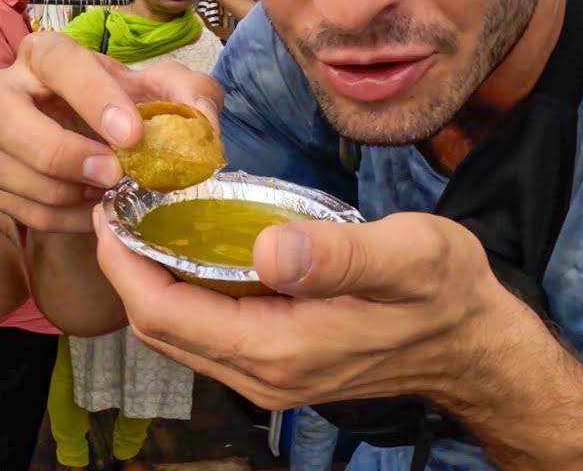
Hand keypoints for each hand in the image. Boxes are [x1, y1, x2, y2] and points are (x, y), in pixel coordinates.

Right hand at [0, 32, 222, 232]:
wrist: (90, 139)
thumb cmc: (121, 108)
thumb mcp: (162, 92)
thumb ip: (190, 95)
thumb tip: (203, 120)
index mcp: (45, 56)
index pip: (57, 62)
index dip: (93, 96)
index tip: (133, 134)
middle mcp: (3, 90)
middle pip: (1, 114)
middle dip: (58, 150)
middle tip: (112, 173)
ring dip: (60, 191)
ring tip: (106, 194)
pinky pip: (16, 208)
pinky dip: (60, 218)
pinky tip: (93, 210)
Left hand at [93, 209, 528, 410]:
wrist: (476, 346)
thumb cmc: (447, 295)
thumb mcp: (408, 257)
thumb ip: (338, 255)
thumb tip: (267, 249)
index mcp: (280, 349)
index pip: (167, 314)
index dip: (124, 266)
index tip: (106, 212)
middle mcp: (262, 374)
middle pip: (160, 328)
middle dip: (124, 271)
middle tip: (113, 208)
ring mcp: (268, 375)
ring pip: (178, 333)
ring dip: (147, 281)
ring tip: (140, 221)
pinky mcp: (276, 364)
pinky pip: (205, 331)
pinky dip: (180, 292)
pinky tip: (185, 247)